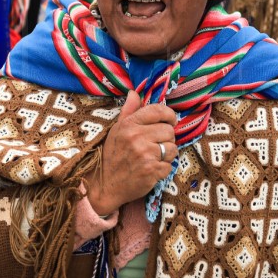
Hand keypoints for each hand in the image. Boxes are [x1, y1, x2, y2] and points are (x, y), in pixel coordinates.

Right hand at [84, 91, 177, 215]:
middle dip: (166, 138)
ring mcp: (145, 154)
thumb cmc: (112, 155)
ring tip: (154, 157)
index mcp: (129, 124)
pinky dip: (163, 169)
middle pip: (169, 130)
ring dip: (167, 154)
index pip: (158, 110)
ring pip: (173, 148)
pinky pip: (170, 165)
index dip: (169, 115)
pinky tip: (151, 169)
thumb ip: (128, 111)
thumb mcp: (117, 130)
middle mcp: (137, 137)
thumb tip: (134, 92)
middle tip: (155, 145)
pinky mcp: (152, 171)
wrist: (105, 184)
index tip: (170, 121)